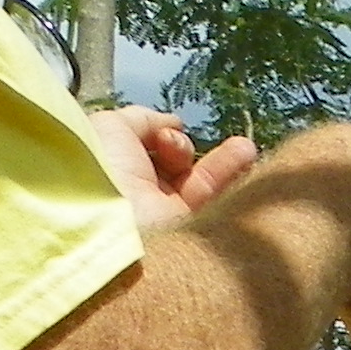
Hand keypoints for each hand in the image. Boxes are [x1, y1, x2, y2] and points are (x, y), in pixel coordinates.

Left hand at [78, 105, 257, 227]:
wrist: (116, 224)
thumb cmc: (104, 170)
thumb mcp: (111, 126)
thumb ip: (143, 119)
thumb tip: (172, 124)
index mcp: (114, 170)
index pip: (146, 149)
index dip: (158, 134)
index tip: (161, 134)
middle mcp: (140, 193)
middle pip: (175, 164)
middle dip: (181, 147)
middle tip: (172, 146)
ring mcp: (167, 214)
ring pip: (200, 181)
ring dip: (223, 160)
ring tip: (243, 146)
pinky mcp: (191, 230)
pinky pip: (216, 200)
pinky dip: (233, 174)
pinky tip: (246, 152)